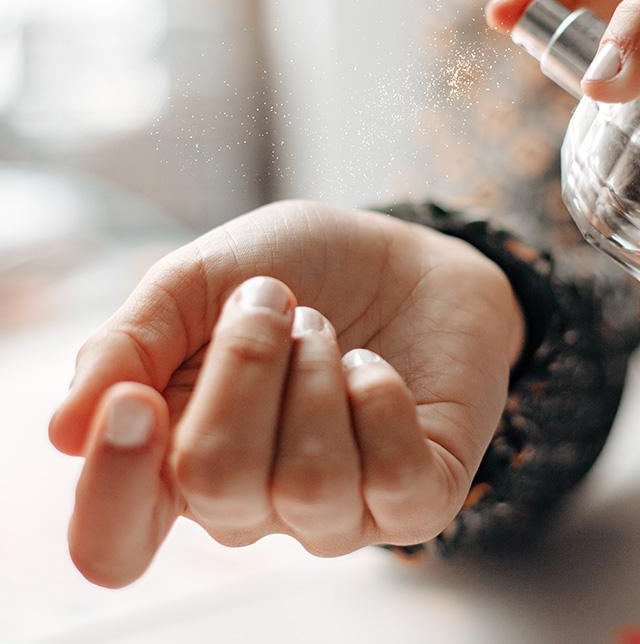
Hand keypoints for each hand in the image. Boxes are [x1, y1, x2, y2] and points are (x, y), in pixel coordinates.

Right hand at [49, 201, 523, 586]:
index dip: (112, 486)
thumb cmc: (300, 271)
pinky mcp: (414, 501)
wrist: (407, 257)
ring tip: (327, 329)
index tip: (138, 398)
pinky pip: (393, 478)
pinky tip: (376, 366)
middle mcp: (249, 505)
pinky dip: (381, 397)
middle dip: (248, 363)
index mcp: (175, 462)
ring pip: (308, 480)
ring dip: (319, 372)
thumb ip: (131, 342)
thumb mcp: (201, 277)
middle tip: (275, 300)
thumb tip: (64, 431)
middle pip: (216, 481)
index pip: (113, 542)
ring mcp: (333, 512)